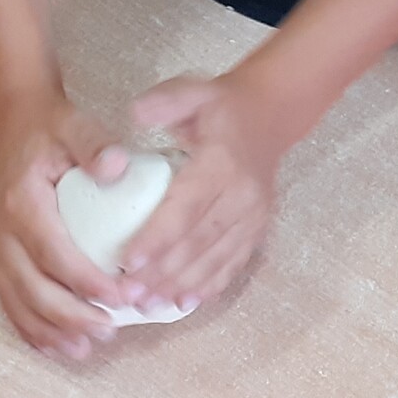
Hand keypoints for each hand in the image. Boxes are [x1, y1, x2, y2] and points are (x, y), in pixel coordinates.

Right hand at [0, 94, 130, 360]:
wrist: (13, 123)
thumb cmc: (49, 128)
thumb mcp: (74, 126)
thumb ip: (95, 145)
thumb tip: (118, 167)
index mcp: (22, 205)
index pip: (55, 255)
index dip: (87, 282)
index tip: (123, 298)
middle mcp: (1, 233)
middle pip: (34, 289)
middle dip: (71, 317)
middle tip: (110, 332)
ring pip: (18, 303)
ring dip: (49, 331)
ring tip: (84, 350)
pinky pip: (9, 301)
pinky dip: (30, 328)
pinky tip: (54, 347)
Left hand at [117, 70, 289, 313]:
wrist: (270, 116)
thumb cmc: (220, 106)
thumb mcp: (192, 92)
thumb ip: (164, 102)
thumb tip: (136, 115)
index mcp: (222, 162)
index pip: (186, 206)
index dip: (157, 236)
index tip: (128, 261)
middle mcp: (242, 194)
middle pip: (198, 241)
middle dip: (162, 272)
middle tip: (128, 293)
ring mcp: (254, 215)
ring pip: (216, 258)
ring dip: (182, 285)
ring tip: (149, 305)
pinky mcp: (258, 228)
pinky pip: (233, 262)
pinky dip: (210, 285)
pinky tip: (186, 303)